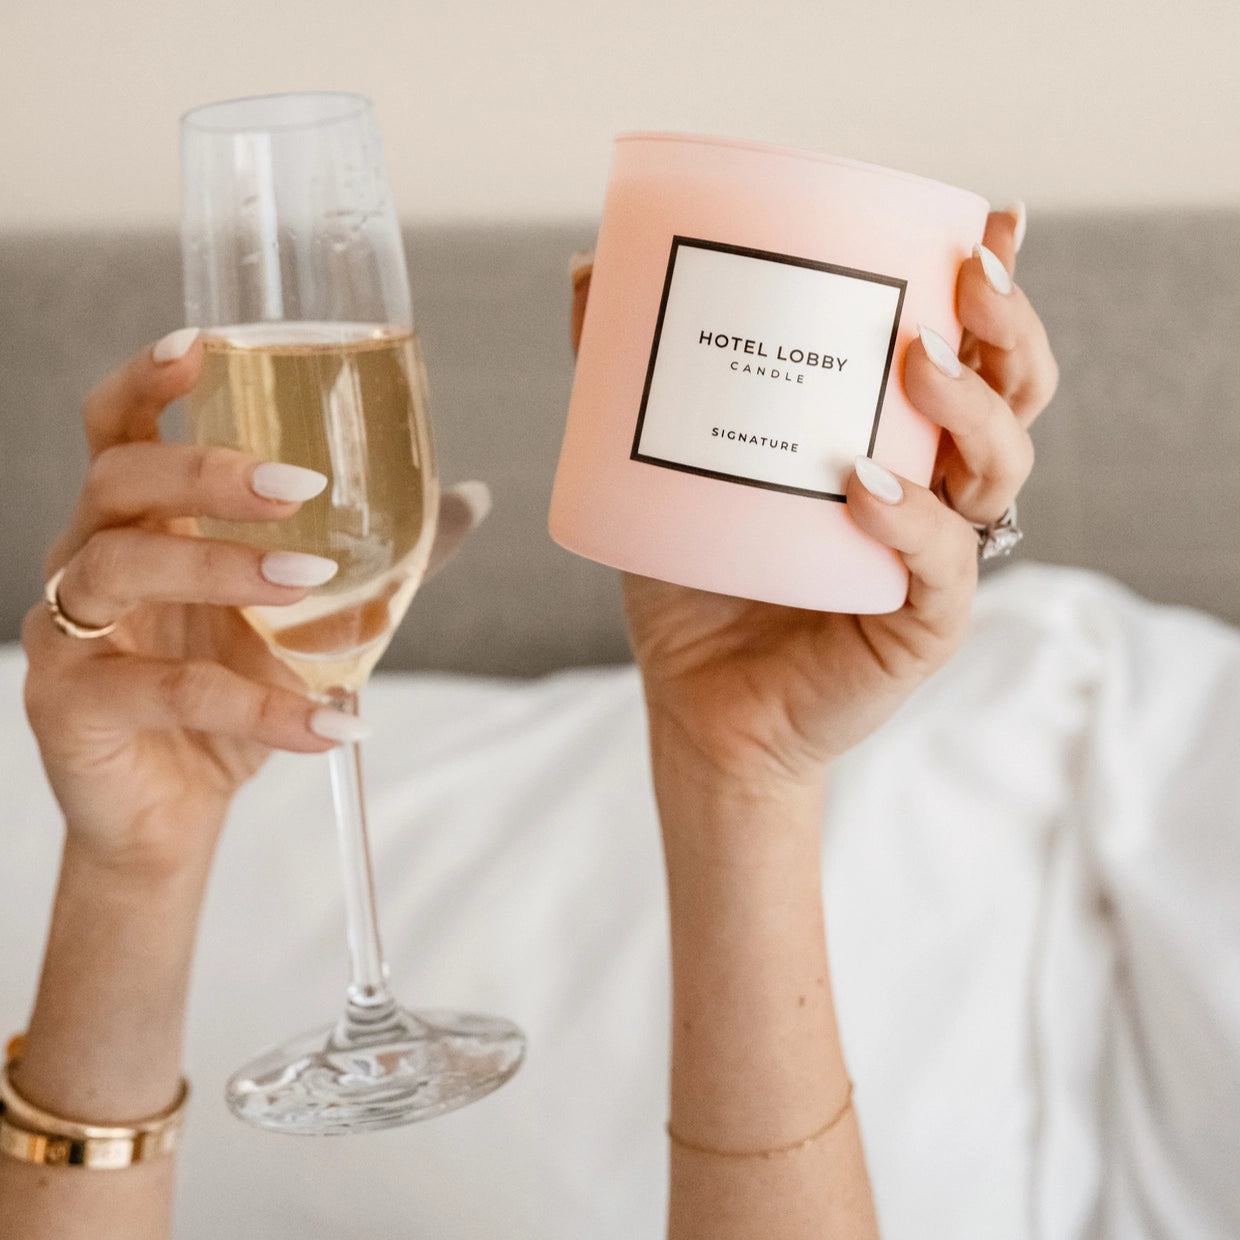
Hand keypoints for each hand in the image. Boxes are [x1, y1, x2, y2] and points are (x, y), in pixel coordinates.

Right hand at [22, 331, 486, 876]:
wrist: (181, 806)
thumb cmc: (232, 689)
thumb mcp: (305, 618)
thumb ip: (376, 556)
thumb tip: (470, 499)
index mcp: (141, 523)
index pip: (119, 428)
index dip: (147, 379)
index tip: (204, 345)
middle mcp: (89, 560)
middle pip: (118, 480)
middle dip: (206, 473)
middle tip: (296, 486)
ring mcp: (70, 631)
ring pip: (122, 569)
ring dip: (223, 569)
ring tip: (310, 582)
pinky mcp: (72, 704)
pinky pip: (162, 691)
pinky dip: (257, 705)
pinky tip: (331, 722)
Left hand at [572, 209, 1057, 792]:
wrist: (701, 707)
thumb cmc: (697, 582)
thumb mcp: (662, 464)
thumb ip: (629, 374)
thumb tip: (589, 271)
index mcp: (893, 444)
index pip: (968, 357)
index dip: (995, 293)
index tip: (991, 224)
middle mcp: (931, 494)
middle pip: (1011, 398)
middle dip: (1006, 331)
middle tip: (966, 281)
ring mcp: (932, 561)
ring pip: (997, 471)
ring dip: (969, 409)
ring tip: (915, 364)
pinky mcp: (916, 626)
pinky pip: (942, 569)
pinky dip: (914, 524)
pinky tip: (869, 487)